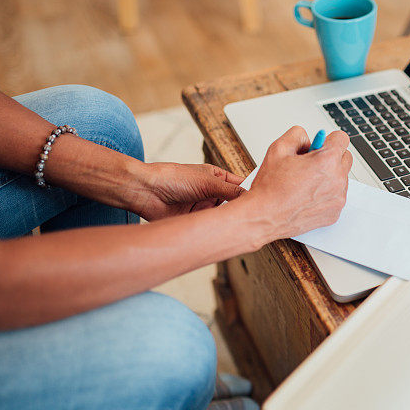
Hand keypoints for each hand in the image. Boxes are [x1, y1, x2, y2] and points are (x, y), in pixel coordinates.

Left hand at [131, 162, 245, 220]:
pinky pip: (209, 226)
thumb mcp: (208, 181)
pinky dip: (215, 229)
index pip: (240, 186)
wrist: (146, 192)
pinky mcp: (195, 220)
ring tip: (239, 225)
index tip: (262, 201)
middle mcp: (211, 193)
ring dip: (227, 220)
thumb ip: (230, 190)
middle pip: (233, 204)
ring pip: (222, 217)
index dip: (251, 193)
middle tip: (254, 217)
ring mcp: (203, 207)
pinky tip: (222, 231)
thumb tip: (250, 196)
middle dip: (241, 210)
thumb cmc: (172, 177)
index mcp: (217, 178)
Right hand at [242, 126, 351, 239]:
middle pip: (345, 158)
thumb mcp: (278, 148)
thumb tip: (309, 139)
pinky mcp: (334, 213)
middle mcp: (337, 180)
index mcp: (327, 160)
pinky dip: (326, 195)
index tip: (320, 146)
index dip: (328, 140)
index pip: (342, 138)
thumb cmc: (270, 187)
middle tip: (311, 164)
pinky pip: (336, 197)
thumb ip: (298, 135)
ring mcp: (337, 198)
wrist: (264, 216)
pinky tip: (307, 196)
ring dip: (329, 177)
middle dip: (331, 157)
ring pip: (341, 179)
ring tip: (305, 182)